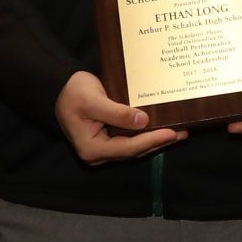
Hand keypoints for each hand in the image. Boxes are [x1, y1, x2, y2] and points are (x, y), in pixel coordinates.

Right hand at [55, 70, 185, 162]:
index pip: (127, 148)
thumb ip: (118, 113)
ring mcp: (104, 148)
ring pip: (135, 148)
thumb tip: (144, 121)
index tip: (171, 132)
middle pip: (134, 151)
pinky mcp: (109, 139)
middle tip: (182, 133)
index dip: (151, 141)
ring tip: (179, 132)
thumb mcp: (93, 100)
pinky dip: (147, 135)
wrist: (59, 88)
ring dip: (156, 140)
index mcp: (92, 148)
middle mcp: (98, 153)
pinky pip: (131, 140)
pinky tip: (162, 128)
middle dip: (158, 142)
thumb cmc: (73, 92)